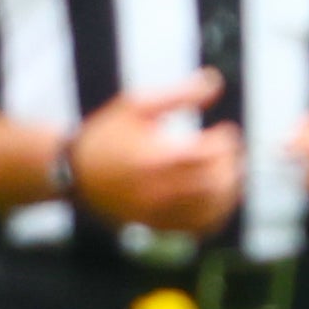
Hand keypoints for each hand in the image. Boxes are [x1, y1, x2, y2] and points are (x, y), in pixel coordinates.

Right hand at [69, 73, 242, 236]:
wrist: (76, 173)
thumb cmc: (108, 134)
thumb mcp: (137, 105)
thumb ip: (179, 93)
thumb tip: (216, 81)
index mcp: (152, 158)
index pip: (205, 156)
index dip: (225, 143)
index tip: (227, 132)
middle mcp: (156, 190)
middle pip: (212, 185)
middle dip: (230, 165)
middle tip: (233, 151)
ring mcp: (159, 212)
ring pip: (211, 209)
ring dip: (230, 189)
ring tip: (230, 170)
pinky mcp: (160, 226)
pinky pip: (200, 227)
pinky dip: (218, 212)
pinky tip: (219, 194)